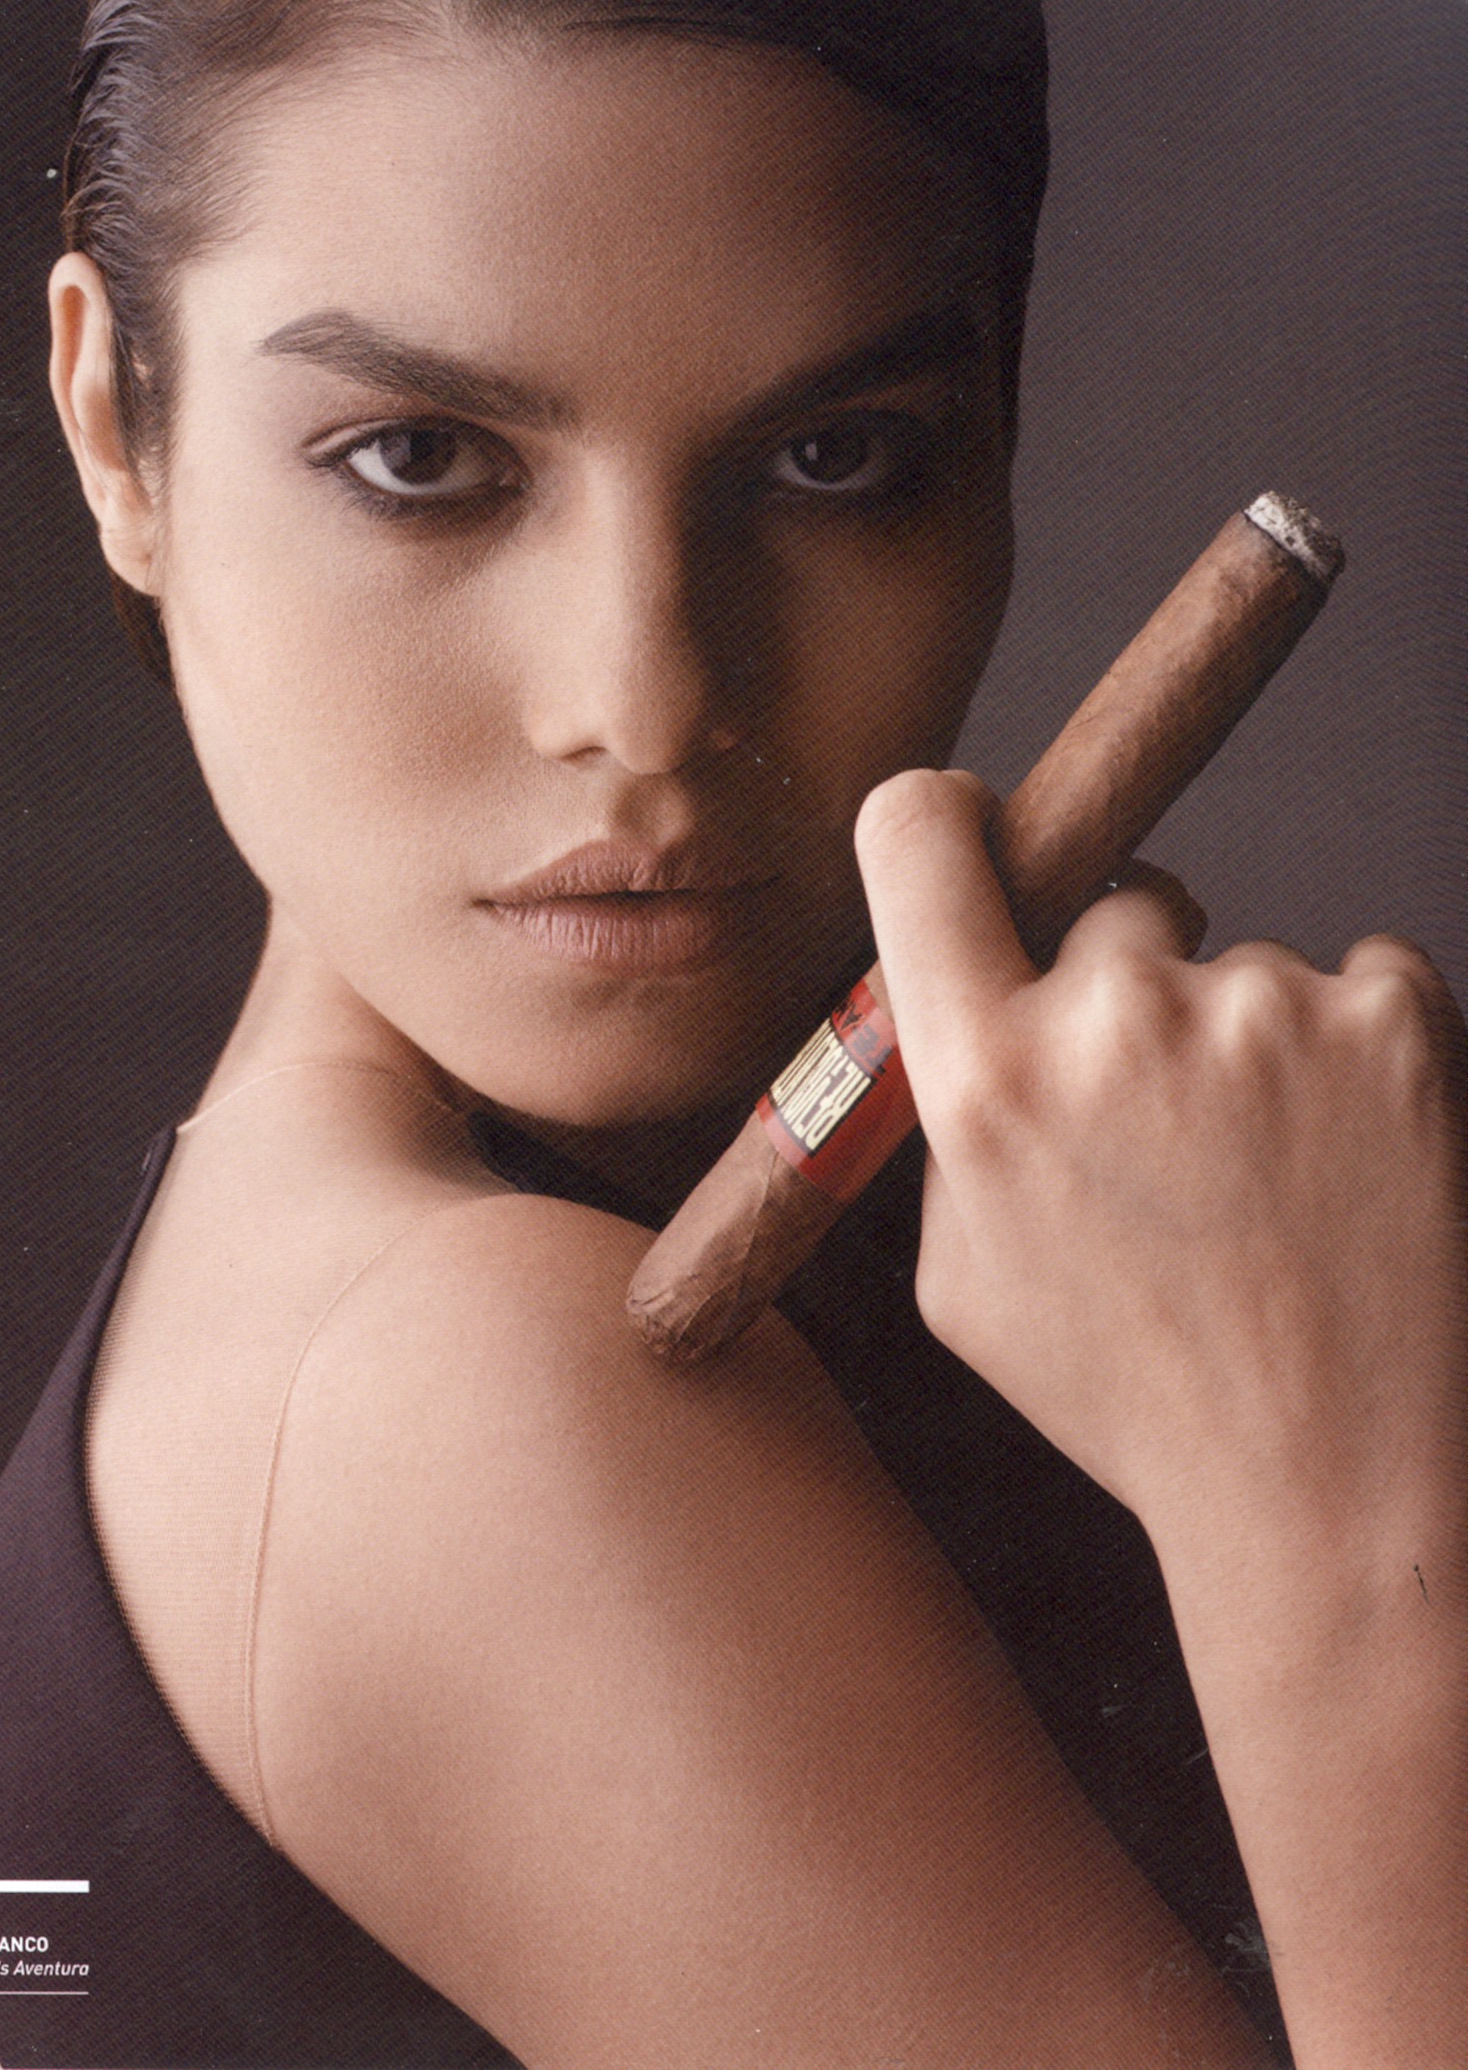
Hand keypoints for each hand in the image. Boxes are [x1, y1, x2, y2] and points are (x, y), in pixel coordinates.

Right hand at [856, 768, 1467, 1592]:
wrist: (1339, 1491)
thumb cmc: (1141, 1397)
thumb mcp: (965, 1281)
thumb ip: (946, 1122)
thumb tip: (959, 1007)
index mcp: (984, 1081)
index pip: (916, 839)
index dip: (942, 817)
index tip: (976, 827)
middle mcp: (1113, 1020)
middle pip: (1114, 904)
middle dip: (1135, 982)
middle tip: (1174, 1115)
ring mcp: (1263, 1009)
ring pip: (1243, 965)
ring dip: (1254, 1045)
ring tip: (1277, 1187)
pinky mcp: (1392, 1019)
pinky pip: (1359, 977)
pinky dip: (1356, 1053)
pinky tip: (1350, 1168)